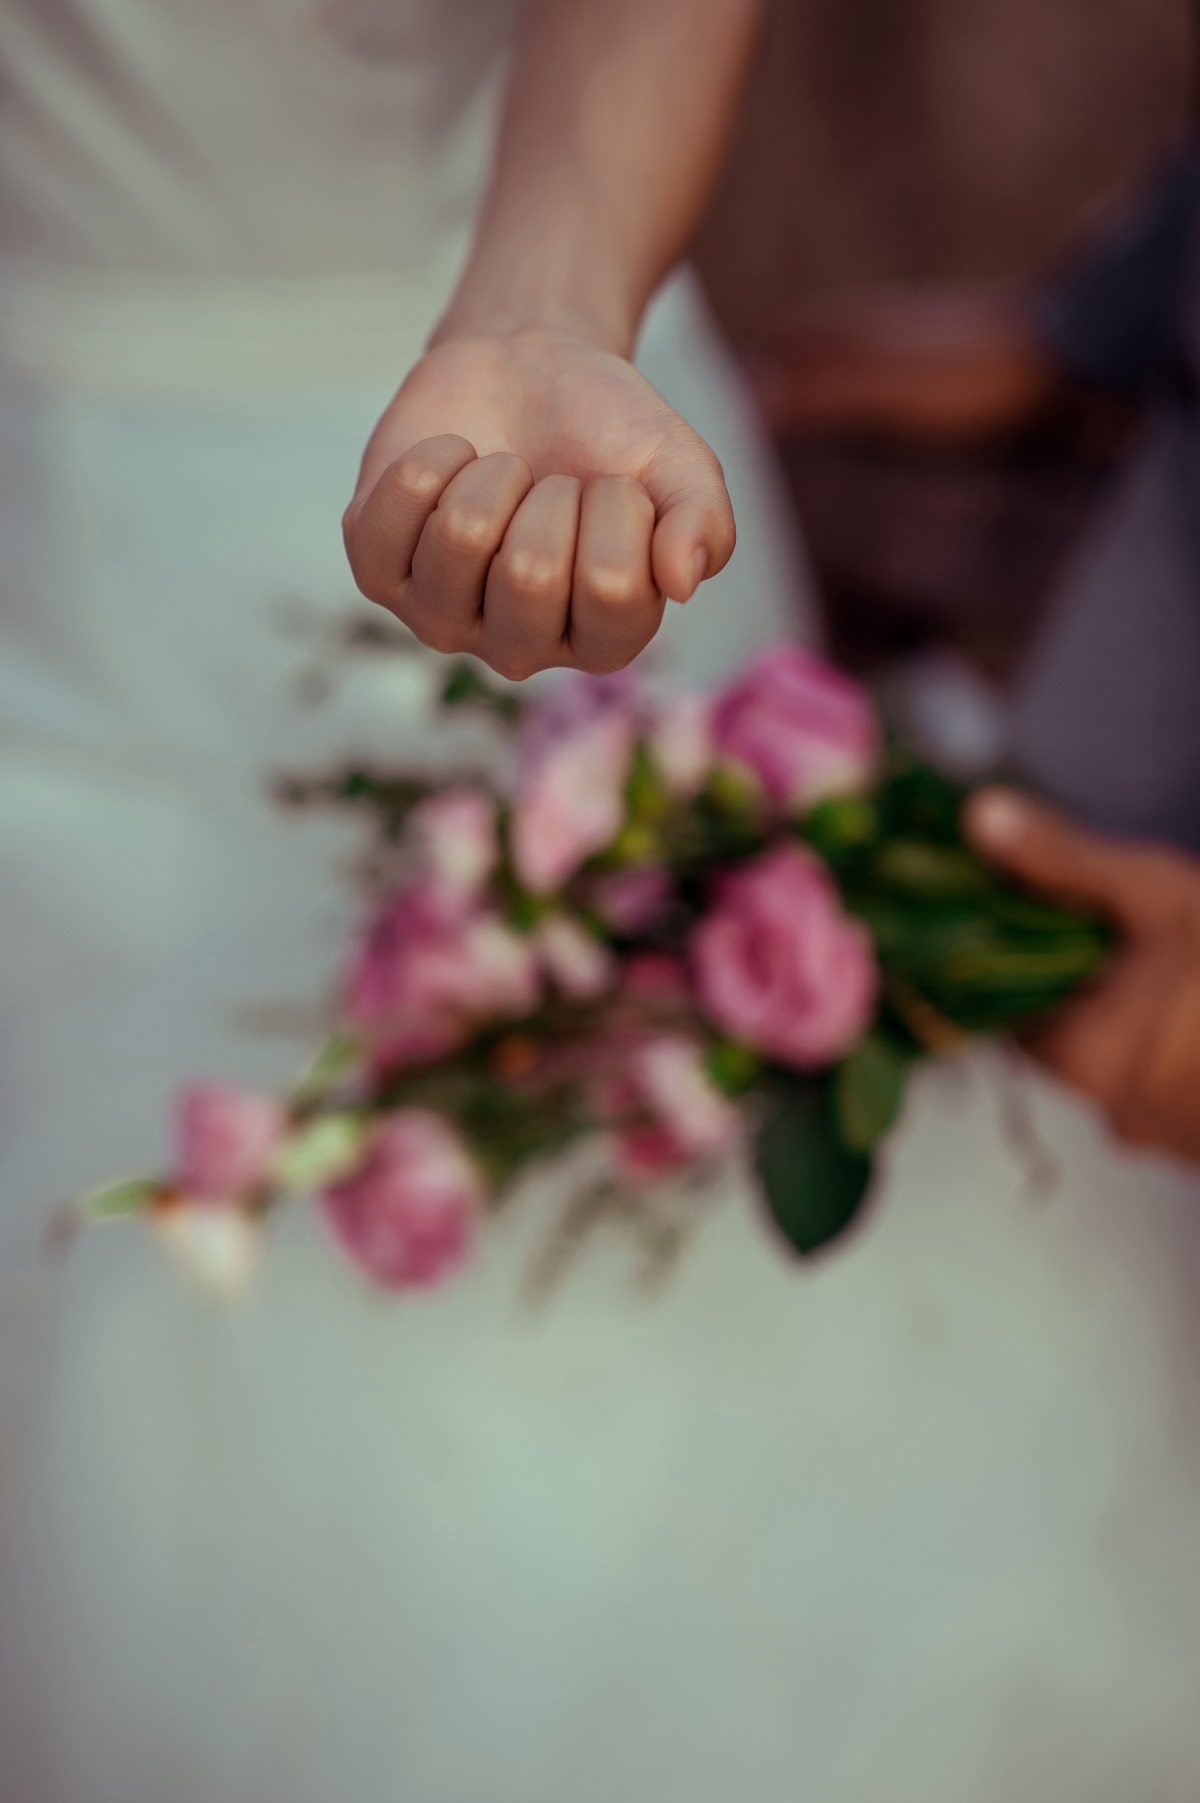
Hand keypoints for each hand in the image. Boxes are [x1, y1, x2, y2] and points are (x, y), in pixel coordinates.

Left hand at [343, 328, 735, 678]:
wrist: (527, 372)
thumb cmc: (607, 434)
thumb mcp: (679, 466)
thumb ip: (704, 522)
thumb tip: (680, 581)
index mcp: (605, 640)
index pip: (612, 586)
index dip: (618, 506)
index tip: (613, 487)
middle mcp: (522, 651)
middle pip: (530, 571)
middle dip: (549, 490)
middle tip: (551, 483)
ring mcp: (443, 621)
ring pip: (462, 536)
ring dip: (490, 472)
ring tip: (502, 474)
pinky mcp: (378, 575)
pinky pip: (393, 515)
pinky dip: (430, 460)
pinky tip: (451, 468)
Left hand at [965, 787, 1199, 1163]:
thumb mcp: (1154, 896)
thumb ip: (1062, 863)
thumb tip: (980, 819)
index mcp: (1081, 1061)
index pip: (1009, 1014)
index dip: (1024, 964)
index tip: (1054, 926)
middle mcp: (1116, 1116)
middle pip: (1071, 1040)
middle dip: (1093, 988)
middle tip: (1133, 938)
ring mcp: (1171, 1138)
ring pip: (1129, 1065)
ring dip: (1144, 1021)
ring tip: (1182, 973)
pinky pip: (1176, 1092)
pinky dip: (1182, 1053)